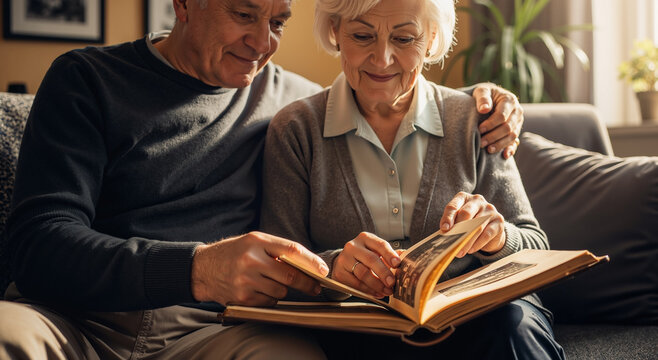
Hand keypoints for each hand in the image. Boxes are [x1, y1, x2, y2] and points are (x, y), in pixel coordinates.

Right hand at [190, 232, 328, 306]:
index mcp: (256, 241)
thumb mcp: (254, 241)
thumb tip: (309, 264)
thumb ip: (278, 249)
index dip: (311, 261)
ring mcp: (246, 281)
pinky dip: (270, 298)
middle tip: (315, 287)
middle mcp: (251, 260)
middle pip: (290, 276)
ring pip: (281, 291)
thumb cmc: (234, 253)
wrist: (203, 269)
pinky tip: (259, 289)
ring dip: (283, 289)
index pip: (292, 250)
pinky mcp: (242, 298)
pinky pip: (269, 302)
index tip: (323, 270)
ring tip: (271, 282)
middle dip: (307, 283)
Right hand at [332, 232, 400, 297]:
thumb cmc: (365, 257)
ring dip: (377, 285)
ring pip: (363, 273)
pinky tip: (376, 293)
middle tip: (392, 283)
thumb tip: (407, 259)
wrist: (343, 264)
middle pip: (371, 259)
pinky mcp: (339, 273)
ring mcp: (344, 259)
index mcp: (365, 238)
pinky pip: (356, 284)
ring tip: (386, 291)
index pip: (380, 245)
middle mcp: (353, 246)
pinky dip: (368, 290)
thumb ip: (390, 255)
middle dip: (384, 272)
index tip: (398, 264)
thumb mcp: (376, 252)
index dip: (390, 255)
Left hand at [440, 192, 505, 257]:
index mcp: (464, 198)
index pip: (453, 206)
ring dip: (467, 240)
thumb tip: (446, 235)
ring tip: (459, 251)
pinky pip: (487, 233)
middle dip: (458, 230)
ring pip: (477, 226)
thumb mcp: (459, 221)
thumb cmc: (469, 223)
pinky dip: (478, 243)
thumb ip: (452, 225)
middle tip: (452, 244)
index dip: (448, 218)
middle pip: (466, 213)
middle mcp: (478, 200)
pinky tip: (471, 250)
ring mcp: (490, 210)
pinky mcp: (499, 221)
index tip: (444, 229)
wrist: (490, 229)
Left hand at [472, 83, 523, 158]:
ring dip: (500, 144)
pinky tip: (504, 156)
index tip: (479, 129)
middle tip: (480, 143)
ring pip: (512, 136)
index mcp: (510, 101)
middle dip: (494, 136)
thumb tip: (484, 109)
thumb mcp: (482, 91)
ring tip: (488, 150)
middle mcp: (517, 112)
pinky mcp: (516, 131)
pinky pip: (515, 142)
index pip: (502, 116)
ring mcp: (518, 122)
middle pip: (508, 128)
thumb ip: (483, 98)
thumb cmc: (484, 95)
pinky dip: (511, 149)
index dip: (490, 124)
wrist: (490, 98)